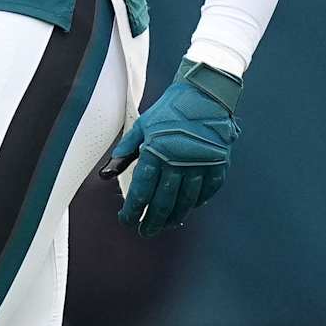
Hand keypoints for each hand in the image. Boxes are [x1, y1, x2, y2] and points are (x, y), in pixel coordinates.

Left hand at [99, 58, 241, 236]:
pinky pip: (207, 191)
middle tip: (144, 232)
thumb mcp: (142, 125)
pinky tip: (189, 208)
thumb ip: (125, 151)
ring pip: (186, 201)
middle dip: (151, 220)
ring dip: (174, 216)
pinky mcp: (218, 164)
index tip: (126, 220)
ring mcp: (200, 165)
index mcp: (156, 151)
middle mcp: (178, 161)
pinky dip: (197, 202)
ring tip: (165, 225)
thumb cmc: (170, 108)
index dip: (133, 209)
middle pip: (163, 202)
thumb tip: (106, 173)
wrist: (204, 93)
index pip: (142, 190)